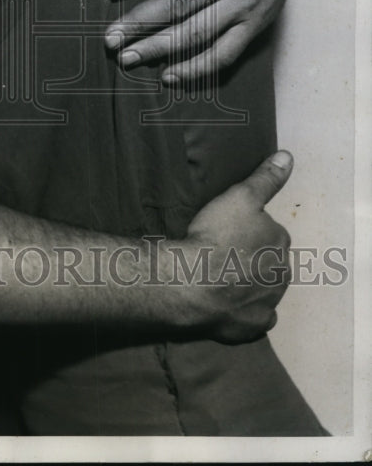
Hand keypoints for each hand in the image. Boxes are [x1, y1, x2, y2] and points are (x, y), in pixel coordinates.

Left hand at [104, 0, 313, 83]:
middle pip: (180, 3)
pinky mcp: (254, 25)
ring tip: (127, 58)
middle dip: (141, 22)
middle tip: (109, 38)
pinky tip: (168, 75)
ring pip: (198, 32)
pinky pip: (224, 53)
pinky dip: (197, 68)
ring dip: (160, 49)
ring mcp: (244, 4)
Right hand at [182, 151, 293, 343]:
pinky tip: (229, 303)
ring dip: (248, 282)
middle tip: (221, 251)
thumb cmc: (216, 235)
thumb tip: (288, 156)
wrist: (194, 283)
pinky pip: (256, 316)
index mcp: (281, 241)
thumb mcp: (239, 196)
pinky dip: (246, 309)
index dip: (247, 228)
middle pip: (268, 260)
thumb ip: (265, 178)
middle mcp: (283, 272)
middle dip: (251, 256)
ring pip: (264, 287)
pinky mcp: (255, 325)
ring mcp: (270, 301)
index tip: (226, 228)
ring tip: (219, 276)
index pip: (269, 230)